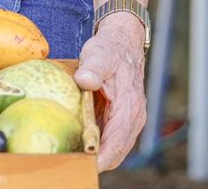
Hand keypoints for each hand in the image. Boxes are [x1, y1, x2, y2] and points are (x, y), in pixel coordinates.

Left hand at [75, 11, 146, 170]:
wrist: (123, 43)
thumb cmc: (110, 49)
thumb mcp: (99, 54)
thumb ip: (93, 68)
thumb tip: (85, 80)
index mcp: (129, 104)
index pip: (118, 139)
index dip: (104, 156)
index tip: (88, 165)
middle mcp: (134, 116)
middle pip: (118, 151)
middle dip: (99, 162)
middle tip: (74, 166)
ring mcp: (130, 119)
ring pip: (116, 148)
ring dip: (99, 156)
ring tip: (74, 160)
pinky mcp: (123, 119)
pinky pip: (113, 139)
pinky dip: (100, 147)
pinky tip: (81, 146)